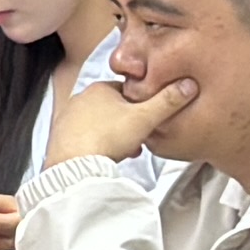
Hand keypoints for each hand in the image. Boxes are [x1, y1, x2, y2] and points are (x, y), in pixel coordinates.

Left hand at [43, 62, 204, 172]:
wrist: (75, 164)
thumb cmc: (109, 137)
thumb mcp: (146, 118)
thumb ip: (168, 101)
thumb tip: (189, 85)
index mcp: (100, 87)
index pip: (128, 90)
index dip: (143, 104)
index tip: (151, 119)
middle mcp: (80, 98)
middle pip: (114, 108)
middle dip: (129, 123)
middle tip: (141, 138)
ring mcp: (68, 118)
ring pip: (101, 124)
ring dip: (116, 135)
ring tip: (127, 150)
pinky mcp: (61, 137)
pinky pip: (86, 137)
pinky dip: (99, 145)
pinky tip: (108, 156)